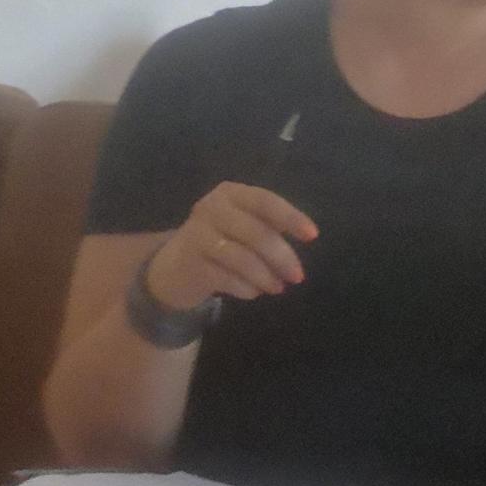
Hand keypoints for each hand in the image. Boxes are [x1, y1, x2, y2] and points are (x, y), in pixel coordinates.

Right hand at [145, 182, 318, 309]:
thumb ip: (269, 225)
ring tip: (278, 288)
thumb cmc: (220, 241)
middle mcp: (211, 208)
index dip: (291, 217)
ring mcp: (197, 235)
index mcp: (231, 193)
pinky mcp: (190, 264)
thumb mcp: (242, 224)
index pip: (266, 201)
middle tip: (298, 277)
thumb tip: (306, 235)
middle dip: (282, 257)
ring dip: (266, 277)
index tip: (313, 235)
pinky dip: (247, 288)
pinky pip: (228, 279)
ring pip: (243, 258)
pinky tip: (254, 292)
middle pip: (257, 233)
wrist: (172, 269)